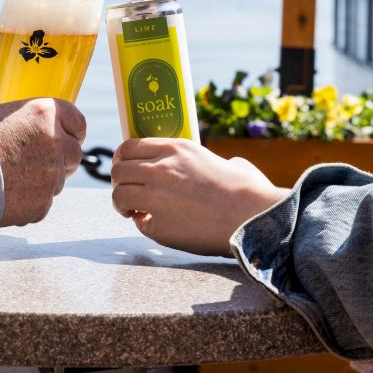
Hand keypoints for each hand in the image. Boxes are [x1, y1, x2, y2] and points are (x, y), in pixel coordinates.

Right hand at [0, 98, 85, 226]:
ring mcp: (52, 177)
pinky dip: (30, 202)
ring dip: (44, 180)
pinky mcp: (42, 205)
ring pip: (59, 180)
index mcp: (43, 113)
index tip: (66, 135)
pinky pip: (43, 203)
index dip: (72, 129)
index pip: (78, 121)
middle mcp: (55, 143)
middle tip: (39, 160)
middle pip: (74, 153)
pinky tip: (6, 198)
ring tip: (15, 180)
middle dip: (61, 157)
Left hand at [111, 138, 288, 255]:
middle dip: (121, 182)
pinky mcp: (158, 225)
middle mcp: (161, 169)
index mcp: (176, 149)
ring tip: (135, 211)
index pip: (129, 146)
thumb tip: (221, 166)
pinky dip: (144, 224)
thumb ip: (209, 161)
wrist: (254, 217)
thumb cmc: (247, 190)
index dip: (123, 159)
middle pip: (118, 170)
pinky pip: (138, 222)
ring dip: (124, 203)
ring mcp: (156, 197)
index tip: (126, 167)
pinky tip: (157, 225)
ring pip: (119, 194)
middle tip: (130, 192)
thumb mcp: (225, 161)